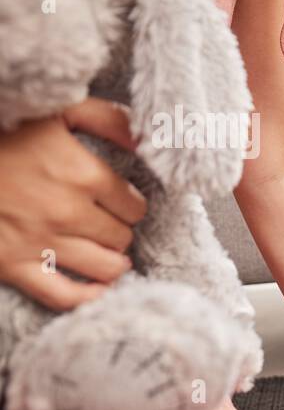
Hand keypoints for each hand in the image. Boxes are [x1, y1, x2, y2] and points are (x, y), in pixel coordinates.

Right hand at [0, 99, 145, 309]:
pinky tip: (99, 289)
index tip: (124, 202)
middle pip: (121, 237)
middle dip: (120, 230)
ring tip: (112, 253)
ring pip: (104, 266)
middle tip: (110, 224)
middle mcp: (67, 213)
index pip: (134, 207)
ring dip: (114, 261)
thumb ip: (107, 120)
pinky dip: (87, 297)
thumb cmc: (3, 133)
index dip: (133, 205)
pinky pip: (62, 295)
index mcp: (82, 174)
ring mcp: (40, 242)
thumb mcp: (57, 112)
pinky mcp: (13, 264)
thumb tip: (143, 142)